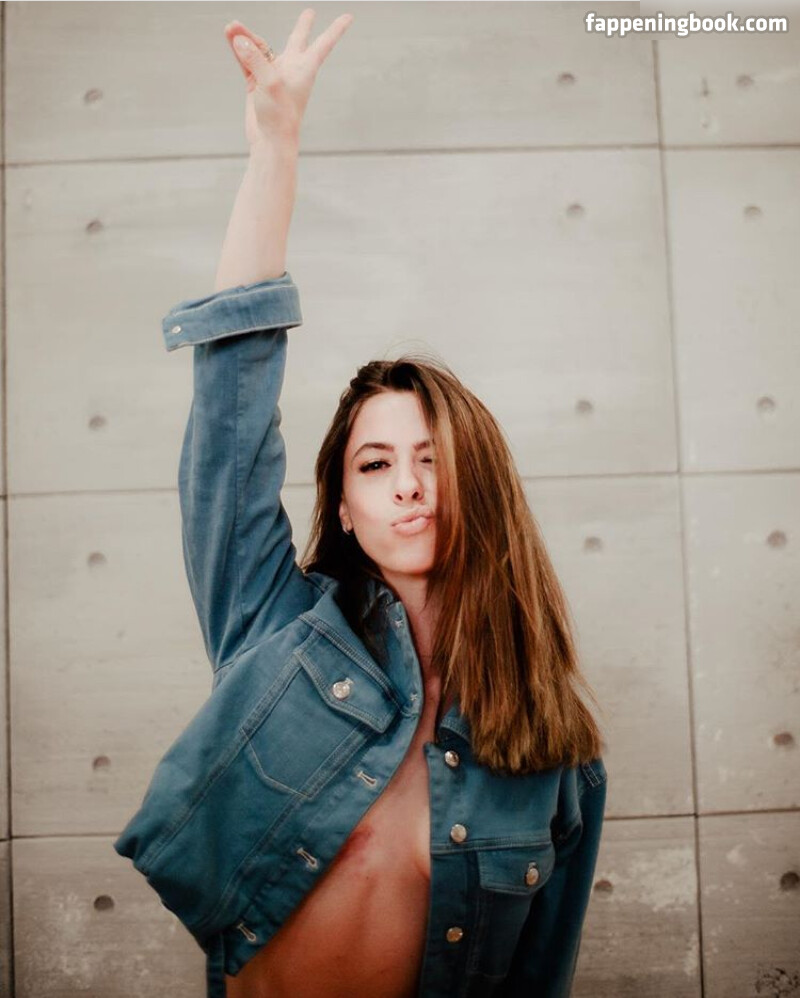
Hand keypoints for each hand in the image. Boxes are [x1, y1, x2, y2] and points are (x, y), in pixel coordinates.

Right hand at [224, 9, 353, 149]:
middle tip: (310, 13)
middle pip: (297, 40)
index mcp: (304, 68)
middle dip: (303, 26)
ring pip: (260, 47)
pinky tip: (230, 35)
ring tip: (231, 26)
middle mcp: (290, 69)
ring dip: (246, 36)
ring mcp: (273, 75)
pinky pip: (247, 59)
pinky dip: (238, 48)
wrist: (270, 141)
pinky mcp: (257, 83)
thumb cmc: (280, 116)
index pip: (323, 43)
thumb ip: (254, 57)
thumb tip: (238, 38)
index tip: (349, 17)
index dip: (336, 29)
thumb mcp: (270, 83)